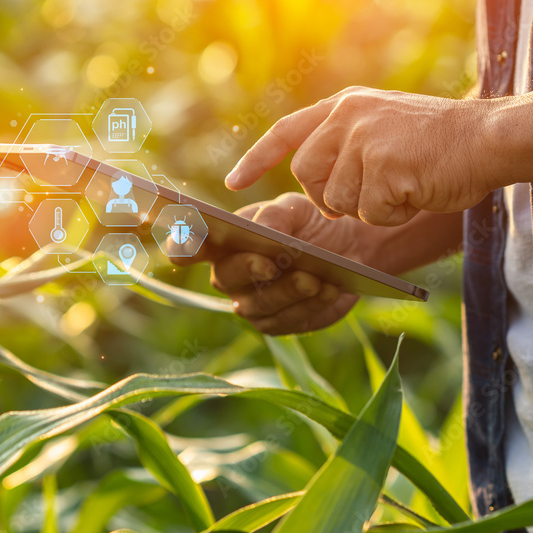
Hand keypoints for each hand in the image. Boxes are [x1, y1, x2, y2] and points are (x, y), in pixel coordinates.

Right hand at [199, 193, 359, 334]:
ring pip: (258, 305)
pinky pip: (287, 321)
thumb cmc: (311, 225)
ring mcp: (252, 303)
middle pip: (225, 278)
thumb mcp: (297, 209)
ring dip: (286, 291)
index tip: (182, 250)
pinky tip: (330, 289)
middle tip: (270, 263)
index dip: (183, 249)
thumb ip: (277, 215)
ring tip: (313, 279)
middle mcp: (231, 275)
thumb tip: (262, 229)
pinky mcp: (279, 323)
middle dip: (247, 269)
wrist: (350, 250)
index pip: (192, 247)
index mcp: (225, 241)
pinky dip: (310, 305)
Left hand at [224, 87, 497, 225]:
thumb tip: (314, 186)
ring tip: (405, 186)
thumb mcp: (383, 128)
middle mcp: (349, 117)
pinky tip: (417, 193)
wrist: (490, 138)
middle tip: (369, 194)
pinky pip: (370, 213)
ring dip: (369, 208)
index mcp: (346, 106)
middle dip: (330, 198)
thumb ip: (346, 145)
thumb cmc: (441, 144)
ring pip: (339, 201)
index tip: (234, 184)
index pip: (288, 132)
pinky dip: (393, 215)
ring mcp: (365, 139)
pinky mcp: (383, 165)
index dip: (257, 159)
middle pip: (307, 176)